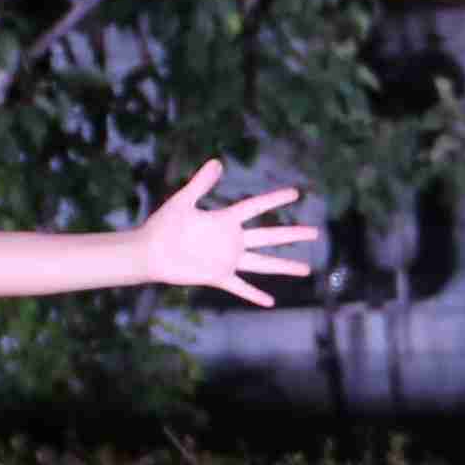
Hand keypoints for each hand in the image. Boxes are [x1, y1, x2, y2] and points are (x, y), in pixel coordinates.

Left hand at [133, 160, 319, 305]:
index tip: (296, 193)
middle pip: (269, 236)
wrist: (149, 252)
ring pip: (263, 263)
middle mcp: (231, 240)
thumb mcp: (183, 202)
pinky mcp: (218, 276)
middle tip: (315, 232)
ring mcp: (227, 259)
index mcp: (225, 220)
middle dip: (292, 234)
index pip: (255, 207)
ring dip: (284, 266)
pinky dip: (254, 295)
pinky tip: (271, 301)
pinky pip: (240, 287)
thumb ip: (200, 184)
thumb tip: (217, 162)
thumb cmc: (163, 224)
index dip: (275, 199)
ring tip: (307, 268)